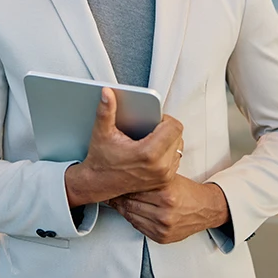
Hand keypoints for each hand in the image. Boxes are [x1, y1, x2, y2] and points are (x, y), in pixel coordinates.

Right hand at [64, 88, 184, 206]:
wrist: (98, 184)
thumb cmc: (101, 160)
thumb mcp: (102, 133)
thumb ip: (106, 111)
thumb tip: (108, 94)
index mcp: (148, 153)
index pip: (174, 127)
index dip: (165, 118)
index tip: (153, 118)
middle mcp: (160, 167)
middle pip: (178, 136)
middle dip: (166, 128)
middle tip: (150, 128)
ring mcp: (164, 176)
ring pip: (179, 147)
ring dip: (168, 140)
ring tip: (151, 139)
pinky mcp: (165, 181)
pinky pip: (175, 159)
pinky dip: (167, 152)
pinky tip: (152, 150)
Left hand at [110, 176, 230, 243]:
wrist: (205, 209)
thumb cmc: (187, 192)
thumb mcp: (169, 178)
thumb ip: (148, 178)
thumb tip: (123, 176)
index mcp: (166, 194)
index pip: (133, 190)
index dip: (122, 185)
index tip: (114, 182)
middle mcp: (165, 212)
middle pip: (129, 204)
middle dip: (119, 197)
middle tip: (113, 191)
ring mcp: (163, 227)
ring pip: (130, 216)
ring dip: (122, 208)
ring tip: (118, 200)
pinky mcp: (161, 237)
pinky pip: (137, 227)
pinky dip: (132, 218)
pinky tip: (131, 211)